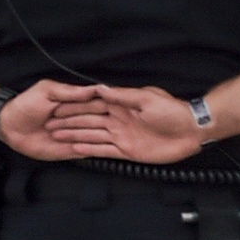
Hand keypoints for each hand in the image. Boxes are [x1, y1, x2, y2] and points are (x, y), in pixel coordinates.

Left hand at [0, 80, 109, 161]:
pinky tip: (97, 148)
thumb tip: (95, 88)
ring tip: (106, 137)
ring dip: (98, 136)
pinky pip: (86, 151)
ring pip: (96, 137)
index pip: (97, 103)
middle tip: (111, 124)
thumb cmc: (26, 105)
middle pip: (99, 121)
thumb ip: (70, 91)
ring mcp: (76, 135)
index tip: (115, 106)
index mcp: (76, 102)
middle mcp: (80, 119)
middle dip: (102, 122)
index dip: (105, 105)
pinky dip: (91, 149)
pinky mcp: (71, 150)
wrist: (9, 127)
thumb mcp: (47, 91)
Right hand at [38, 83, 210, 163]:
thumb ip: (122, 96)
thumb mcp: (147, 98)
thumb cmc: (171, 111)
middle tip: (48, 125)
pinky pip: (104, 151)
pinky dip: (90, 150)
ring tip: (55, 137)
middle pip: (88, 122)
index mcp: (121, 105)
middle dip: (68, 123)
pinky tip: (75, 149)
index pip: (92, 105)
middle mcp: (117, 120)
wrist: (191, 130)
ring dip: (74, 136)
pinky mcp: (127, 151)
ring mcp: (121, 136)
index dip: (74, 107)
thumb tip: (99, 88)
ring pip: (92, 136)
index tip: (55, 108)